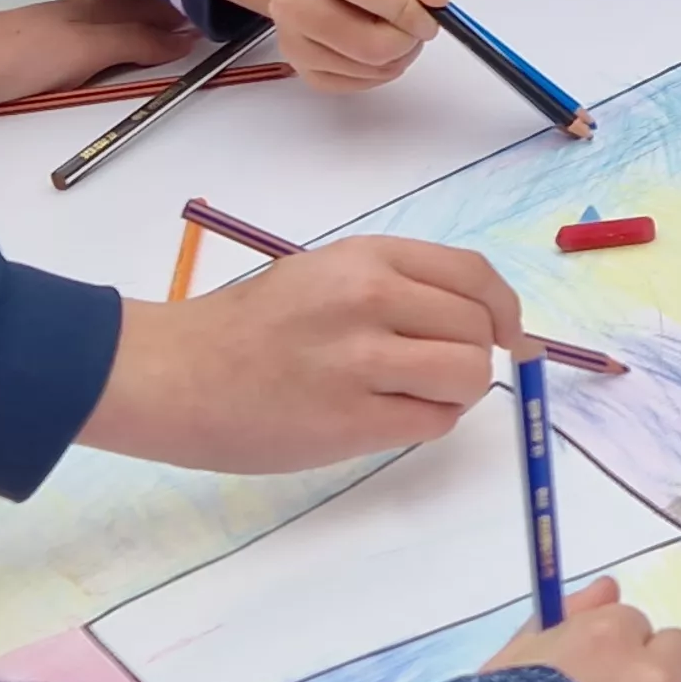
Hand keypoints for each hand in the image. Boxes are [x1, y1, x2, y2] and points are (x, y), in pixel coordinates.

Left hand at [0, 0, 193, 110]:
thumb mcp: (83, 48)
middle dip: (173, 17)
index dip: (186, 6)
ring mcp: (62, 45)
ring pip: (117, 35)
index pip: (155, 6)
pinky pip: (93, 62)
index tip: (221, 8)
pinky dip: (116, 59)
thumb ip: (133, 41)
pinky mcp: (41, 70)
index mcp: (97, 14)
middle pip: (139, 17)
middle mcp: (83, 24)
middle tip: (210, 19)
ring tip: (176, 40)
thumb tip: (182, 36)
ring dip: (146, 36)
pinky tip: (118, 68)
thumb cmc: (9, 53)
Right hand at [83, 233, 530, 470]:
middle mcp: (370, 300)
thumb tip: (477, 319)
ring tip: (411, 395)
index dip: (503, 308)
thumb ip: (395, 287)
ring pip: (465, 377)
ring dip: (454, 393)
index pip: (473, 275)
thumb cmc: (246, 326)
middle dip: (475, 355)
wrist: (173, 374)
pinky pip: (432, 423)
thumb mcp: (323, 274)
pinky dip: (427, 422)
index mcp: (366, 258)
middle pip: (476, 329)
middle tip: (440, 371)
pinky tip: (389, 417)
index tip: (508, 333)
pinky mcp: (351, 422)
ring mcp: (361, 362)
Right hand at [209, 0, 450, 90]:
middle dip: (408, 38)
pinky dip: (383, 70)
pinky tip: (380, 42)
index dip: (408, 6)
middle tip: (420, 24)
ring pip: (368, 68)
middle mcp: (292, 2)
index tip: (431, 10)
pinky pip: (359, 84)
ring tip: (400, 28)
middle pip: (367, 43)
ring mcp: (293, 41)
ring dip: (401, 54)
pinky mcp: (303, 70)